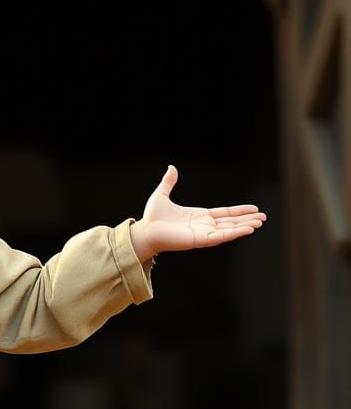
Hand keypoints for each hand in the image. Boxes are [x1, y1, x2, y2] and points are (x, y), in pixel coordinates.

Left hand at [133, 165, 266, 258]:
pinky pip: (221, 237)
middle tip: (263, 218)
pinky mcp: (199, 240)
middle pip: (230, 222)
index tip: (254, 209)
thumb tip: (171, 167)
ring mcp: (202, 233)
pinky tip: (247, 230)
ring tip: (260, 223)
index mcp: (198, 216)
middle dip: (246, 220)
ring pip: (228, 230)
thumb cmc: (152, 217)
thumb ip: (169, 182)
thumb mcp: (162, 195)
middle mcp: (203, 225)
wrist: (145, 231)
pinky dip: (234, 233)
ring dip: (244, 227)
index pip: (224, 213)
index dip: (239, 211)